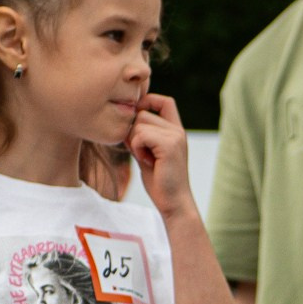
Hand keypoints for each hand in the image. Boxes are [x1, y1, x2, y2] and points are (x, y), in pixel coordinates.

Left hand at [126, 92, 193, 216]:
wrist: (173, 202)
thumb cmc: (160, 181)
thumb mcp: (148, 153)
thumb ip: (141, 136)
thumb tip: (123, 121)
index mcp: (176, 130)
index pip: (163, 101)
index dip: (147, 102)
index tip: (136, 120)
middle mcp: (178, 130)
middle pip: (142, 113)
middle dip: (133, 132)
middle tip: (141, 153)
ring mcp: (175, 136)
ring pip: (139, 124)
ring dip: (134, 142)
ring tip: (145, 158)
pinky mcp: (169, 145)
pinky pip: (140, 135)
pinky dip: (136, 148)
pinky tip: (146, 161)